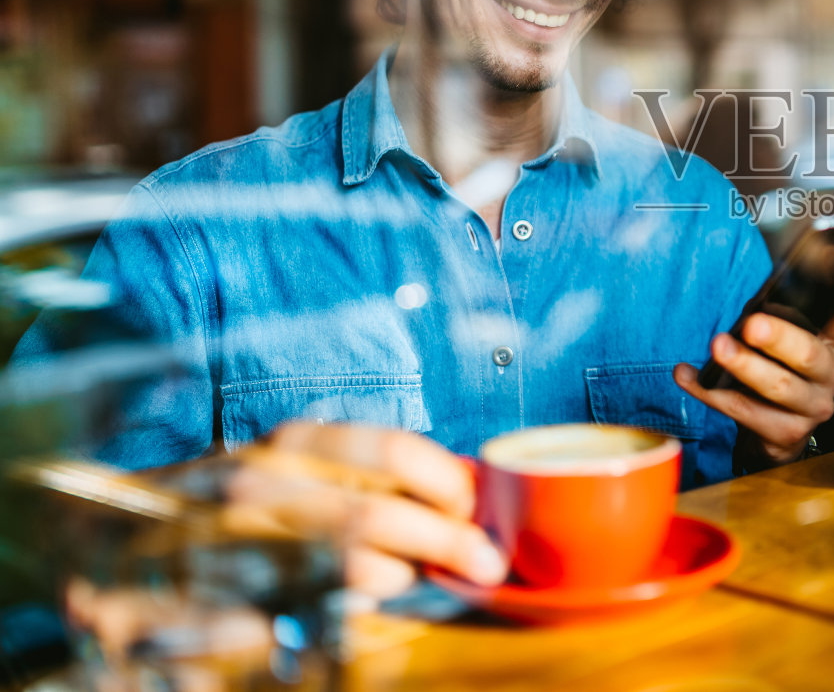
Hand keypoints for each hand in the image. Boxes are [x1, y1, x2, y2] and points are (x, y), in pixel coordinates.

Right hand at [220, 421, 506, 598]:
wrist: (121, 543)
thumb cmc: (234, 504)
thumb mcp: (295, 466)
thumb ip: (364, 474)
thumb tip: (459, 497)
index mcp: (288, 445)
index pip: (391, 452)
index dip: (446, 482)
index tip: (470, 506)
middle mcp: (257, 487)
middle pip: (377, 516)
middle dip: (444, 543)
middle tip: (480, 562)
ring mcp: (226, 545)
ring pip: (349, 572)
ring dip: (396, 581)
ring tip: (403, 580)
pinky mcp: (211, 607)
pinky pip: (307, 622)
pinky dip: (345, 620)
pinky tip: (352, 612)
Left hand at [674, 277, 833, 466]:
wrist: (774, 433)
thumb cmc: (777, 375)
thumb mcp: (784, 348)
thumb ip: (777, 326)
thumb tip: (747, 307)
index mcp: (831, 348)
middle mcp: (830, 378)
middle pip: (808, 356)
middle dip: (779, 339)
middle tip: (752, 326)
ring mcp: (813, 408)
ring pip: (779, 386)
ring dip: (744, 365)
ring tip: (718, 348)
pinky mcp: (788, 433)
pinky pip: (746, 411)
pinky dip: (713, 394)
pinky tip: (690, 379)